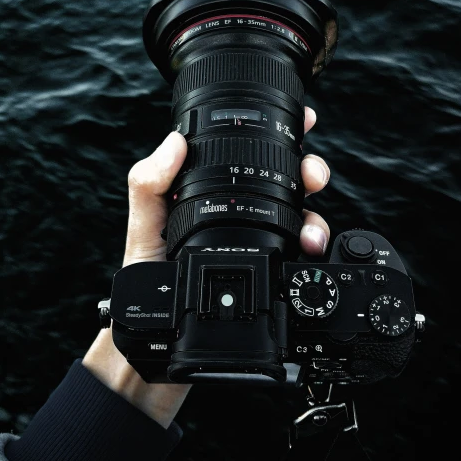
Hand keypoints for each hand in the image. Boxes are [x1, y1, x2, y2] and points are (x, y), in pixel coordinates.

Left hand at [83, 106, 329, 428]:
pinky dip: (312, 247)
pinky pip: (298, 252)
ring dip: (315, 216)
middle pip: (285, 180)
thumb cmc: (145, 279)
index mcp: (209, 192)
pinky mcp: (268, 269)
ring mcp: (254, 240)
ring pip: (299, 214)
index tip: (305, 120)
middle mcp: (236, 211)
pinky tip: (310, 251)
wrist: (158, 340)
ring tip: (310, 231)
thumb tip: (174, 141)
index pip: (247, 153)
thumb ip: (150, 184)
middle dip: (309, 171)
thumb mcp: (145, 227)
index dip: (279, 133)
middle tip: (314, 175)